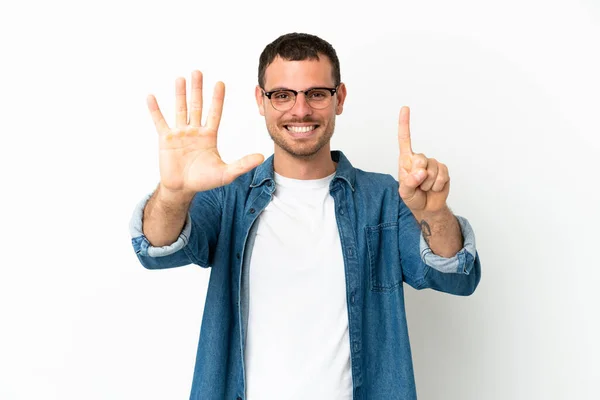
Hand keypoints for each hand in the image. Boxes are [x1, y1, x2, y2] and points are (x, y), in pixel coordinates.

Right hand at [148, 70, 263, 195]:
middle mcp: (194, 131)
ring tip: (181, 78)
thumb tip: (261, 156)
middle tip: (198, 72)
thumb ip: (243, 164)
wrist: (183, 189)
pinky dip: (155, 109)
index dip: (217, 98)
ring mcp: (180, 134)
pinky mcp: (166, 139)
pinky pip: (160, 121)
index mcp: (209, 136)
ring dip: (180, 94)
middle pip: (197, 106)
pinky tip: (151, 96)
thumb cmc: (204, 181)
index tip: (220, 83)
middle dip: (197, 89)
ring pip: (180, 109)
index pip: (214, 113)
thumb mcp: (226, 173)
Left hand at [397, 106, 449, 216]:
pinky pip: (442, 175)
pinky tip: (434, 188)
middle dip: (419, 176)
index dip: (404, 124)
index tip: (405, 108)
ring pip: (432, 170)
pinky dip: (437, 185)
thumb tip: (421, 172)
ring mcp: (432, 164)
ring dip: (428, 184)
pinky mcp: (443, 170)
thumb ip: (409, 182)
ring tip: (425, 188)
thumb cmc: (413, 197)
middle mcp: (419, 159)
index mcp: (406, 161)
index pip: (404, 140)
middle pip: (420, 159)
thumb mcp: (405, 193)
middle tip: (418, 185)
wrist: (428, 207)